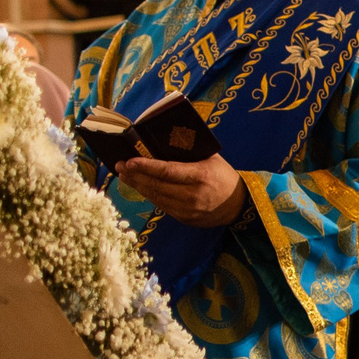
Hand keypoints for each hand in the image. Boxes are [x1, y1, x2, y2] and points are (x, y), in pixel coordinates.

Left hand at [117, 154, 247, 226]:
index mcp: (200, 176)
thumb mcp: (211, 158)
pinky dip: (149, 195)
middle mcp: (193, 195)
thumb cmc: (223, 176)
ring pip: (156, 197)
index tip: (130, 161)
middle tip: (120, 166)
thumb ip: (190, 151)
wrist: (238, 205)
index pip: (167, 171)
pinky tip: (140, 187)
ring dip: (138, 186)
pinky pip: (162, 206)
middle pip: (157, 185)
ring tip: (125, 175)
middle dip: (135, 175)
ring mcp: (188, 210)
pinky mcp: (185, 219)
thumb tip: (163, 140)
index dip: (146, 167)